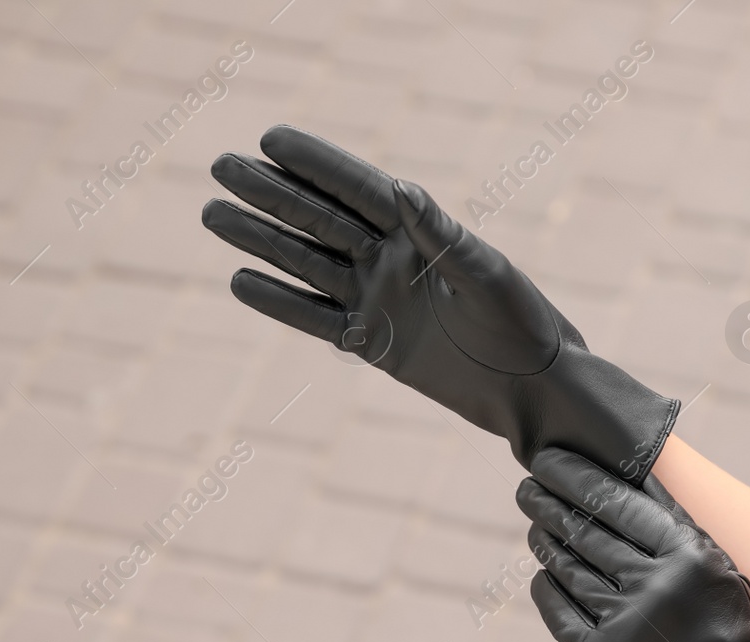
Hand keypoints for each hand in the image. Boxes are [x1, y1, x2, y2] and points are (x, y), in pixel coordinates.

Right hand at [201, 125, 678, 482]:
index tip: (269, 139)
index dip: (315, 163)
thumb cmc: (526, 328)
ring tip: (214, 216)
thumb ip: (442, 236)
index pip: (359, 189)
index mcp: (424, 234)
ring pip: (309, 264)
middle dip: (272, 193)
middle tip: (220, 165)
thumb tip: (400, 189)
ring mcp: (380, 302)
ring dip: (263, 241)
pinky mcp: (374, 345)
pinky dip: (281, 302)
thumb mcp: (488, 278)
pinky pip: (317, 319)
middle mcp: (395, 261)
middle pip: (321, 219)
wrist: (535, 394)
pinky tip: (241, 282)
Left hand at [516, 448, 749, 641]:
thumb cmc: (725, 625)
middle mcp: (654, 585)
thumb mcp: (717, 566)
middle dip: (548, 502)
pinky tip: (542, 574)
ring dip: (547, 541)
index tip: (549, 461)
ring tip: (536, 525)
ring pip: (569, 567)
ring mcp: (625, 623)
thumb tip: (625, 474)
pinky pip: (561, 612)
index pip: (617, 500)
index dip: (576, 476)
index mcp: (687, 554)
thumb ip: (674, 524)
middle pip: (585, 530)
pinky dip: (548, 589)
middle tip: (528, 487)